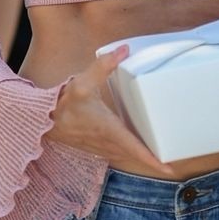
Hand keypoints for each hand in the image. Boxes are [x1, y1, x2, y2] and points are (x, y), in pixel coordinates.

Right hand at [46, 46, 178, 179]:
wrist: (44, 119)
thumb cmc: (64, 103)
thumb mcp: (84, 81)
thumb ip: (105, 65)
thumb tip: (124, 49)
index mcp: (109, 130)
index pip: (135, 149)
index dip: (153, 161)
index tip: (169, 170)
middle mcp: (108, 143)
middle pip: (136, 156)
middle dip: (155, 160)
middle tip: (174, 160)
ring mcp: (102, 148)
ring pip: (127, 156)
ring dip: (142, 157)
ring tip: (161, 154)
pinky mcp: (97, 148)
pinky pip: (119, 154)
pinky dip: (130, 153)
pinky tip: (138, 145)